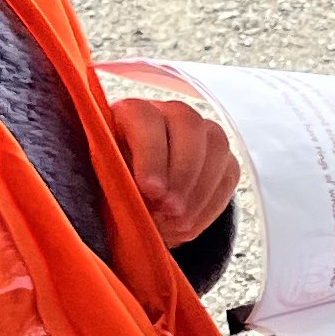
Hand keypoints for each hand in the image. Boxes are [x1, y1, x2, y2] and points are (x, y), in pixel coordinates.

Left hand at [108, 93, 241, 248]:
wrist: (131, 207)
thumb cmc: (110, 191)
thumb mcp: (104, 187)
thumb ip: (118, 186)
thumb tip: (137, 201)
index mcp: (129, 113)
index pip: (145, 117)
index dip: (150, 152)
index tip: (149, 190)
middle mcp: (167, 114)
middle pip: (188, 124)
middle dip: (182, 171)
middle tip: (170, 209)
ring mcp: (199, 133)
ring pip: (216, 143)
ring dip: (200, 188)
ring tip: (179, 221)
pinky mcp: (221, 157)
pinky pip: (229, 172)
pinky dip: (212, 202)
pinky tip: (191, 222)